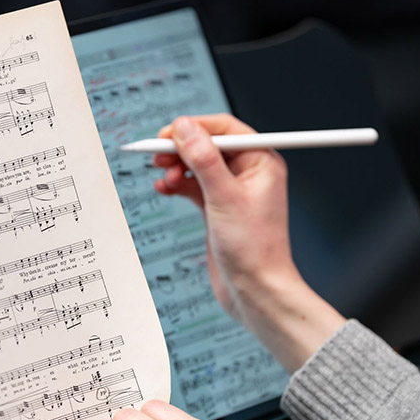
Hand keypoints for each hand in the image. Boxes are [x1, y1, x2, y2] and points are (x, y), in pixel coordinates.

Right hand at [154, 114, 343, 371]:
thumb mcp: (224, 197)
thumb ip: (203, 159)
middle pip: (208, 146)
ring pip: (197, 166)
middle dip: (181, 149)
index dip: (195, 128)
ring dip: (176, 168)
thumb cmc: (253, 249)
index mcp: (261, 162)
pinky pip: (193, 186)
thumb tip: (184, 127)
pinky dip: (177, 185)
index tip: (168, 133)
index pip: (225, 129)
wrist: (255, 291)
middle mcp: (248, 173)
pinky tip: (165, 188)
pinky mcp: (218, 209)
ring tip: (163, 176)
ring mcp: (232, 192)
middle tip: (158, 155)